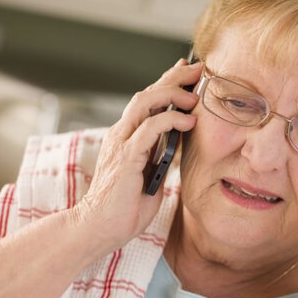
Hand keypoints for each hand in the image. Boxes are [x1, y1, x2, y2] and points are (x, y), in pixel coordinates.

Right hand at [75, 59, 201, 251]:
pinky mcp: (125, 157)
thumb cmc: (124, 208)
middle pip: (147, 94)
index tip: (189, 72)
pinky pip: (149, 129)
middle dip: (174, 77)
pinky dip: (170, 120)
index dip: (168, 83)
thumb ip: (161, 158)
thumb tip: (180, 145)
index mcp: (127, 138)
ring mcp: (121, 143)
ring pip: (145, 102)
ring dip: (173, 93)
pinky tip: (188, 121)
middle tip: (198, 68)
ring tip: (196, 95)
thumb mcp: (151, 177)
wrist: (99, 229)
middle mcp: (121, 134)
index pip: (148, 102)